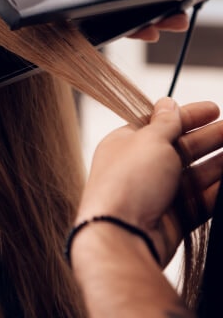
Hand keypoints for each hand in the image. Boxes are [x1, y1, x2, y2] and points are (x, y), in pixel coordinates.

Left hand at [77, 97, 222, 265]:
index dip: (187, 116)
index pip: (160, 124)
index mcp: (126, 143)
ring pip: (194, 173)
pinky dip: (216, 189)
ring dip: (218, 161)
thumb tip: (167, 102)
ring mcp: (157, 192)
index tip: (214, 109)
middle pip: (182, 147)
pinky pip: (200, 198)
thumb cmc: (128, 181)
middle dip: (210, 137)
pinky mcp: (173, 216)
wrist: (123, 233)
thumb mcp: (149, 140)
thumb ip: (165, 122)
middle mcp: (141, 166)